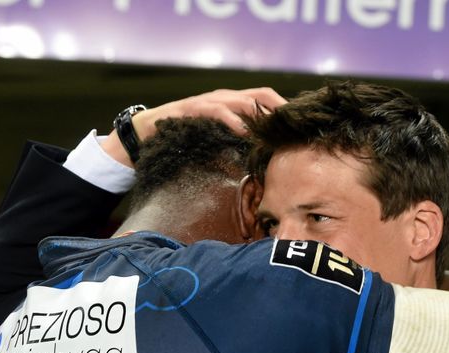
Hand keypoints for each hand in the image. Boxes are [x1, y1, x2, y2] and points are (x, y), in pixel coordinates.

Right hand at [103, 87, 285, 165]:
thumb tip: (260, 162)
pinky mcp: (195, 108)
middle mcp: (225, 97)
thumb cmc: (185, 138)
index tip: (300, 123)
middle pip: (262, 94)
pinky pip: (219, 110)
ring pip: (244, 100)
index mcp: (232, 104)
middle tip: (295, 123)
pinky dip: (234, 120)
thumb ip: (236, 144)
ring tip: (277, 127)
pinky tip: (244, 131)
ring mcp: (210, 100)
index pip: (265, 98)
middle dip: (280, 106)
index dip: (283, 108)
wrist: (148, 131)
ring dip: (262, 114)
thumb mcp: (215, 140)